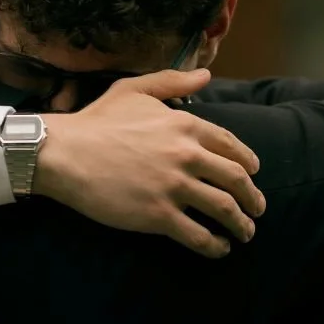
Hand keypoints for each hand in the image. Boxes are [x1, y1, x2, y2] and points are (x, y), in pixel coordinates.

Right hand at [34, 68, 264, 259]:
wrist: (65, 153)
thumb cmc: (96, 121)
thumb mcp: (134, 90)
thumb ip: (172, 81)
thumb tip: (204, 75)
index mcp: (185, 125)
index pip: (230, 146)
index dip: (248, 162)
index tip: (253, 173)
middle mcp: (187, 155)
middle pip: (236, 179)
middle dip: (253, 197)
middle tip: (257, 208)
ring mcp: (174, 187)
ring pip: (224, 209)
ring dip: (241, 224)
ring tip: (245, 233)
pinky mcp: (158, 215)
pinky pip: (198, 235)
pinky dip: (215, 246)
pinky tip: (219, 249)